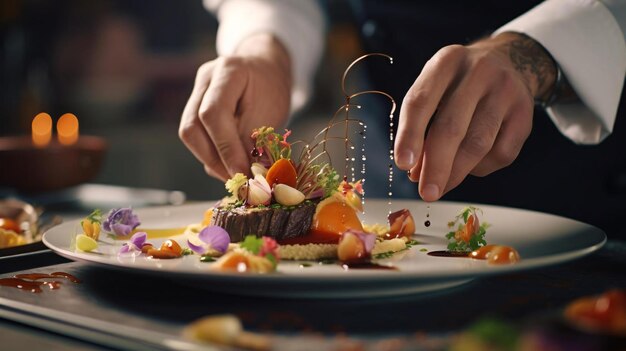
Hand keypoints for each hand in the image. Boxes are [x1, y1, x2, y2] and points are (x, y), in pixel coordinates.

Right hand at [179, 34, 291, 181]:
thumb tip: (244, 173)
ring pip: (191, 135)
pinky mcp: (194, 107)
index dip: (225, 149)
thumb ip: (254, 140)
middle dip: (214, 159)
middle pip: (192, 127)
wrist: (265, 69)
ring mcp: (196, 92)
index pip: (213, 114)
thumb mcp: (271, 111)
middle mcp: (205, 79)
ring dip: (211, 161)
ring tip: (236, 175)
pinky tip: (229, 164)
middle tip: (237, 179)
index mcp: (228, 71)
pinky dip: (212, 155)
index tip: (242, 173)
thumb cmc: (271, 89)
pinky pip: (197, 136)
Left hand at [394, 32, 556, 201]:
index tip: (402, 164)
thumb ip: (421, 126)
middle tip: (426, 192)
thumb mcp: (434, 90)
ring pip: (478, 144)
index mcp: (446, 62)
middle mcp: (478, 71)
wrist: (507, 62)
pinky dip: (480, 168)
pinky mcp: (525, 113)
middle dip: (436, 166)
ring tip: (440, 187)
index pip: (421, 102)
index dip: (410, 136)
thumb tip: (415, 172)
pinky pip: (501, 153)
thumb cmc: (458, 84)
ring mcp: (506, 91)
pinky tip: (468, 167)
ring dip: (456, 173)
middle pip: (452, 127)